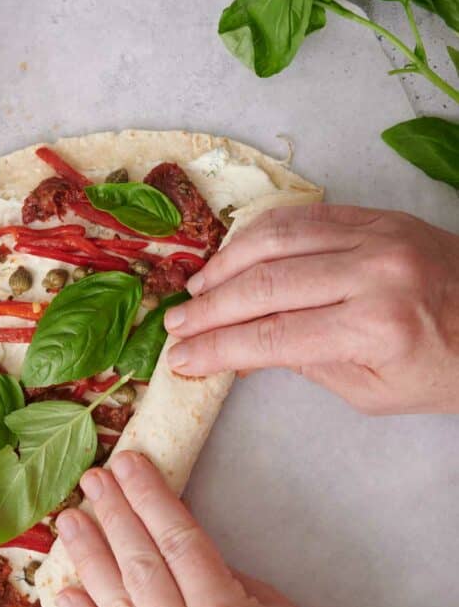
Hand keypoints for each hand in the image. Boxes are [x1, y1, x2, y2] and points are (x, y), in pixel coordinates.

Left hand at [55, 451, 385, 606]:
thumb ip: (216, 579)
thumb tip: (171, 548)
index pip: (178, 544)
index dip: (150, 498)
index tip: (128, 464)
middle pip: (142, 572)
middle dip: (114, 518)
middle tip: (92, 481)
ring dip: (91, 562)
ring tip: (69, 524)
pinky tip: (67, 592)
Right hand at [164, 205, 458, 414]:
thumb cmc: (444, 368)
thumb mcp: (374, 391)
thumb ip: (306, 364)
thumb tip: (242, 348)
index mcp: (375, 329)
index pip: (271, 337)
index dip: (216, 349)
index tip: (181, 360)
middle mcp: (373, 274)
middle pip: (264, 285)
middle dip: (209, 309)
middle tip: (174, 326)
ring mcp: (376, 236)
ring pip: (275, 239)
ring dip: (225, 264)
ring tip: (197, 289)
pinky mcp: (377, 216)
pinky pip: (303, 216)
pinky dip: (260, 234)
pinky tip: (236, 254)